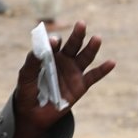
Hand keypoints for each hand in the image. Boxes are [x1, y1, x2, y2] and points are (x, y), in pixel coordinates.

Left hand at [9, 22, 114, 137]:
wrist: (32, 113)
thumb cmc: (27, 90)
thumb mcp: (26, 75)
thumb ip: (32, 61)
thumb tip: (42, 48)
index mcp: (50, 54)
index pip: (54, 43)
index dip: (54, 41)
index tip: (55, 42)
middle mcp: (64, 59)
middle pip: (73, 44)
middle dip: (77, 35)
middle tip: (81, 24)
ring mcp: (73, 72)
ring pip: (85, 57)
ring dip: (91, 47)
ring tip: (97, 38)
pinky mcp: (81, 85)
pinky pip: (94, 76)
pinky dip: (103, 70)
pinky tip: (112, 62)